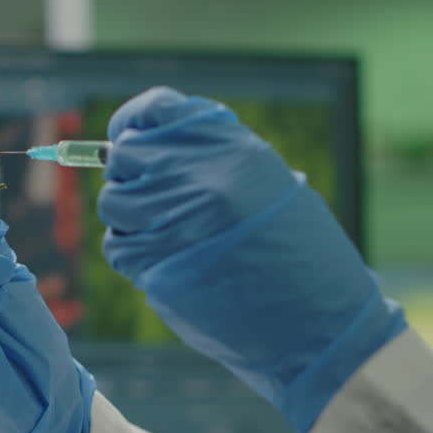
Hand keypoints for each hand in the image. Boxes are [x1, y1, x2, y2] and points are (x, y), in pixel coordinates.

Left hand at [98, 87, 404, 432]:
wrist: (318, 322)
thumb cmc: (302, 257)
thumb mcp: (271, 184)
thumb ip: (214, 161)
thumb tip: (152, 150)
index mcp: (230, 147)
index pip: (155, 110)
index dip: (132, 124)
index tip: (125, 136)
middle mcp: (197, 174)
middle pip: (125, 156)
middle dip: (130, 177)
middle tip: (154, 201)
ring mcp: (173, 217)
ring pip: (114, 203)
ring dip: (130, 220)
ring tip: (169, 238)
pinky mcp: (157, 263)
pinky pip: (119, 247)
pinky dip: (133, 255)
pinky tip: (167, 264)